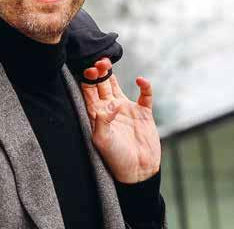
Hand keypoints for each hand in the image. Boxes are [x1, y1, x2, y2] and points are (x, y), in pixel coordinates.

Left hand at [81, 58, 160, 183]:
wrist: (138, 172)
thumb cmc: (115, 158)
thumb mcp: (103, 140)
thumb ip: (102, 121)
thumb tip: (109, 104)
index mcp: (97, 113)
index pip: (88, 90)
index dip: (87, 78)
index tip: (89, 69)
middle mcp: (109, 107)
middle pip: (101, 83)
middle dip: (98, 71)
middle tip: (99, 61)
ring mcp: (126, 108)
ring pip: (116, 84)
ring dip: (111, 73)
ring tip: (108, 61)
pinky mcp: (143, 112)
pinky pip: (145, 96)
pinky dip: (145, 87)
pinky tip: (141, 81)